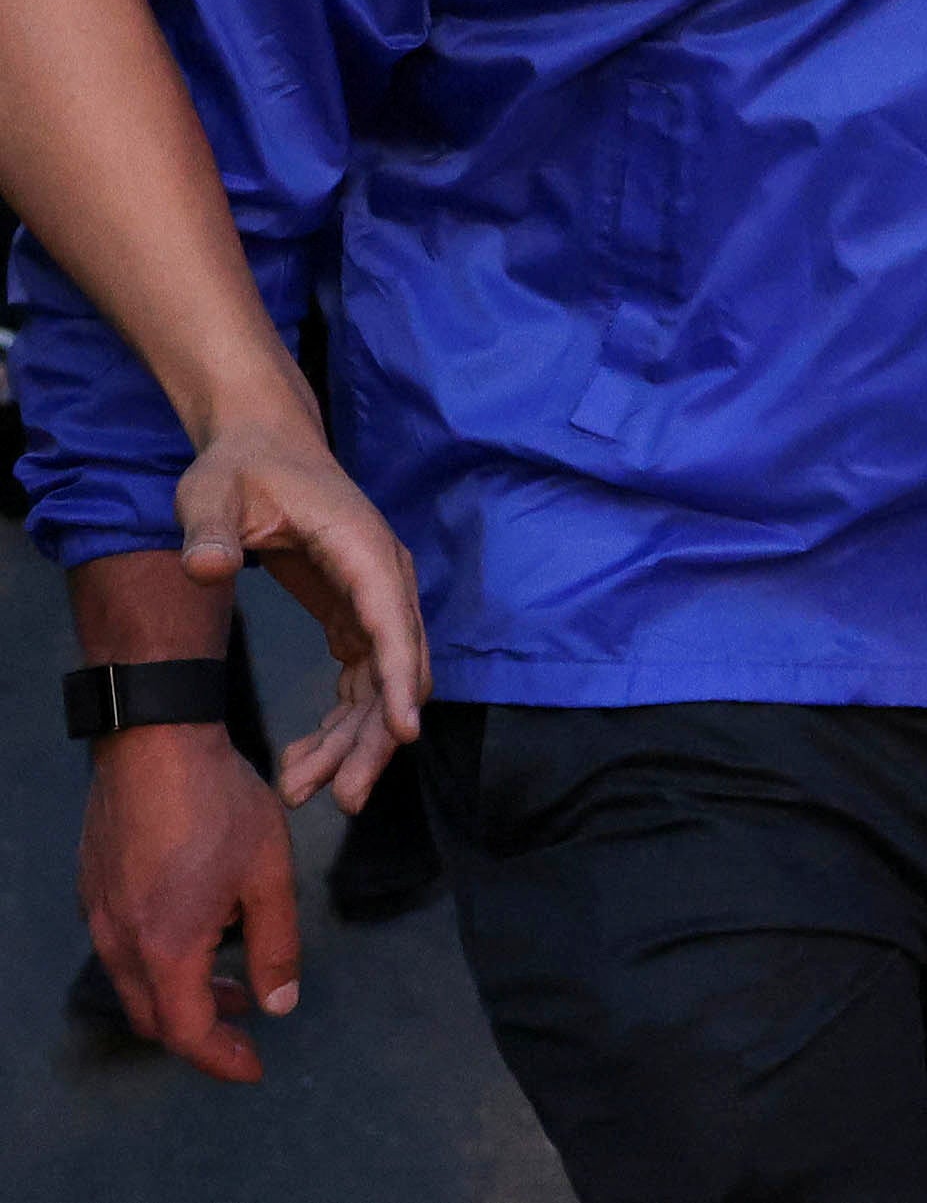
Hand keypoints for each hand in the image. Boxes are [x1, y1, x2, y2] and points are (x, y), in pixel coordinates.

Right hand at [80, 722, 300, 1080]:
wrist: (154, 741)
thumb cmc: (219, 803)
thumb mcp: (270, 874)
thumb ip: (277, 945)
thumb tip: (281, 1004)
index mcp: (165, 947)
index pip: (186, 1033)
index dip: (222, 1059)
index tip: (256, 1068)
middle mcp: (120, 942)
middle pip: (155, 1018)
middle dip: (203, 1032)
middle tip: (249, 1024)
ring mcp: (100, 916)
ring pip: (136, 984)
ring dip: (183, 994)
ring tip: (232, 979)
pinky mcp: (94, 891)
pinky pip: (124, 949)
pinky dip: (162, 962)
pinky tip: (201, 930)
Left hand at [173, 411, 427, 809]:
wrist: (263, 443)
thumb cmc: (239, 466)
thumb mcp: (211, 493)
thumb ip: (207, 529)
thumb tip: (206, 568)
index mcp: (361, 548)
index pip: (391, 621)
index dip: (397, 681)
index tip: (404, 735)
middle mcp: (382, 578)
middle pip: (396, 667)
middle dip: (373, 737)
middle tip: (340, 799)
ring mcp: (374, 598)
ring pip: (381, 684)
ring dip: (353, 741)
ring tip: (303, 789)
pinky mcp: (356, 613)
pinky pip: (362, 680)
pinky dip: (340, 722)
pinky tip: (303, 756)